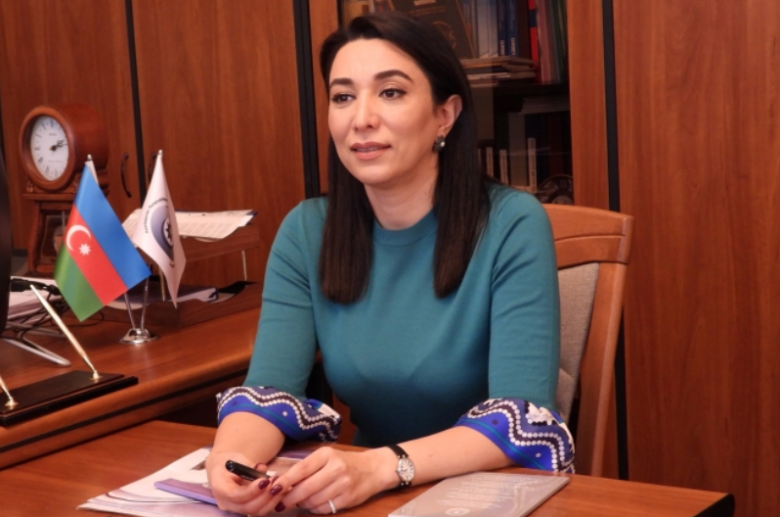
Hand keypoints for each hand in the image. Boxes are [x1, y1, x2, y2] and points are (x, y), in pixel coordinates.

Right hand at [206, 449, 282, 515]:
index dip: (252, 490)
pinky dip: (271, 502)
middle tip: (277, 483)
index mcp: (219, 487)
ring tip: (280, 486)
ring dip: (271, 500)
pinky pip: (259, 510)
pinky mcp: (245, 510)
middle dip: (265, 496)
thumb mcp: (237, 458)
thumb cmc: (230, 462)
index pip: (235, 495)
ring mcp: (235, 509)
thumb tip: (262, 468)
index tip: (265, 481)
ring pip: (256, 511)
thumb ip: (249, 465)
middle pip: (247, 507)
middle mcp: (226, 502)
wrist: (223, 470)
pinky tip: (279, 491)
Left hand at [276, 446, 397, 513]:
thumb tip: (282, 482)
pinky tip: (314, 504)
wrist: (374, 469)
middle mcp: (336, 468)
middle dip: (290, 498)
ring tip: (299, 502)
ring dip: (302, 504)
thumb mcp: (327, 457)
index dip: (285, 480)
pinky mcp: (348, 498)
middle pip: (306, 487)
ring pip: (313, 500)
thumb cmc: (345, 462)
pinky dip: (314, 509)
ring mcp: (343, 484)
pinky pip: (324, 508)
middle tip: (280, 503)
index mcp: (327, 454)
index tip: (273, 488)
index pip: (301, 469)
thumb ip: (308, 468)